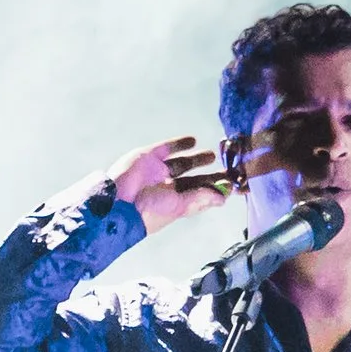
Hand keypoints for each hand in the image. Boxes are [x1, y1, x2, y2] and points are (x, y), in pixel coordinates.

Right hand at [108, 136, 232, 234]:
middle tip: (228, 168)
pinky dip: (179, 144)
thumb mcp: (178, 206)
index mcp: (174, 202)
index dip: (214, 189)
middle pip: (192, 179)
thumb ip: (200, 199)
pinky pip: (166, 148)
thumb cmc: (149, 210)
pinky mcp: (149, 156)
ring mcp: (157, 171)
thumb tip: (223, 199)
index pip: (198, 194)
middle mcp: (166, 187)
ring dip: (197, 158)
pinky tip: (193, 141)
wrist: (118, 200)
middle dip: (209, 174)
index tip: (231, 184)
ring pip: (181, 163)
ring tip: (212, 155)